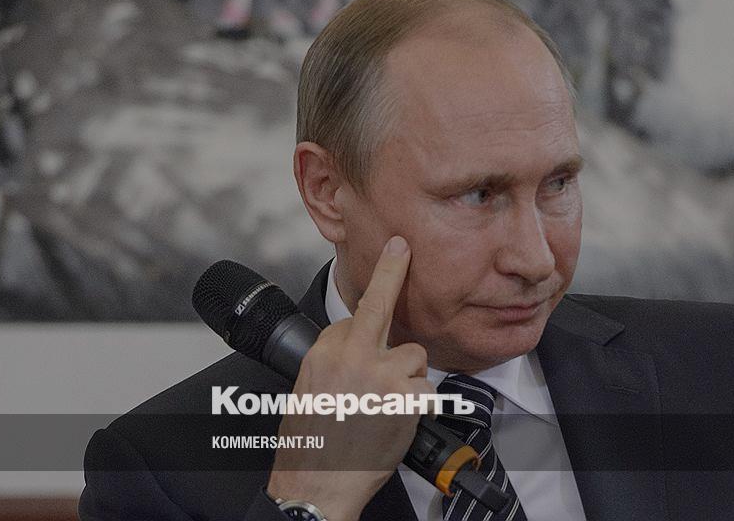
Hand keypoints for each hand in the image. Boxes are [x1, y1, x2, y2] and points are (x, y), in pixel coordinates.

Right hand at [266, 236, 432, 520]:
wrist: (316, 485)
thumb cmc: (309, 446)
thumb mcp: (307, 392)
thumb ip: (334, 363)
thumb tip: (353, 349)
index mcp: (322, 353)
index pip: (355, 319)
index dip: (370, 321)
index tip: (385, 277)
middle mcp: (350, 356)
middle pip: (379, 305)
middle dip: (393, 271)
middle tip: (403, 248)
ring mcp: (380, 375)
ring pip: (414, 355)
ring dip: (409, 377)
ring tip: (388, 406)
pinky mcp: (405, 398)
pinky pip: (426, 388)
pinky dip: (419, 404)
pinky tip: (398, 420)